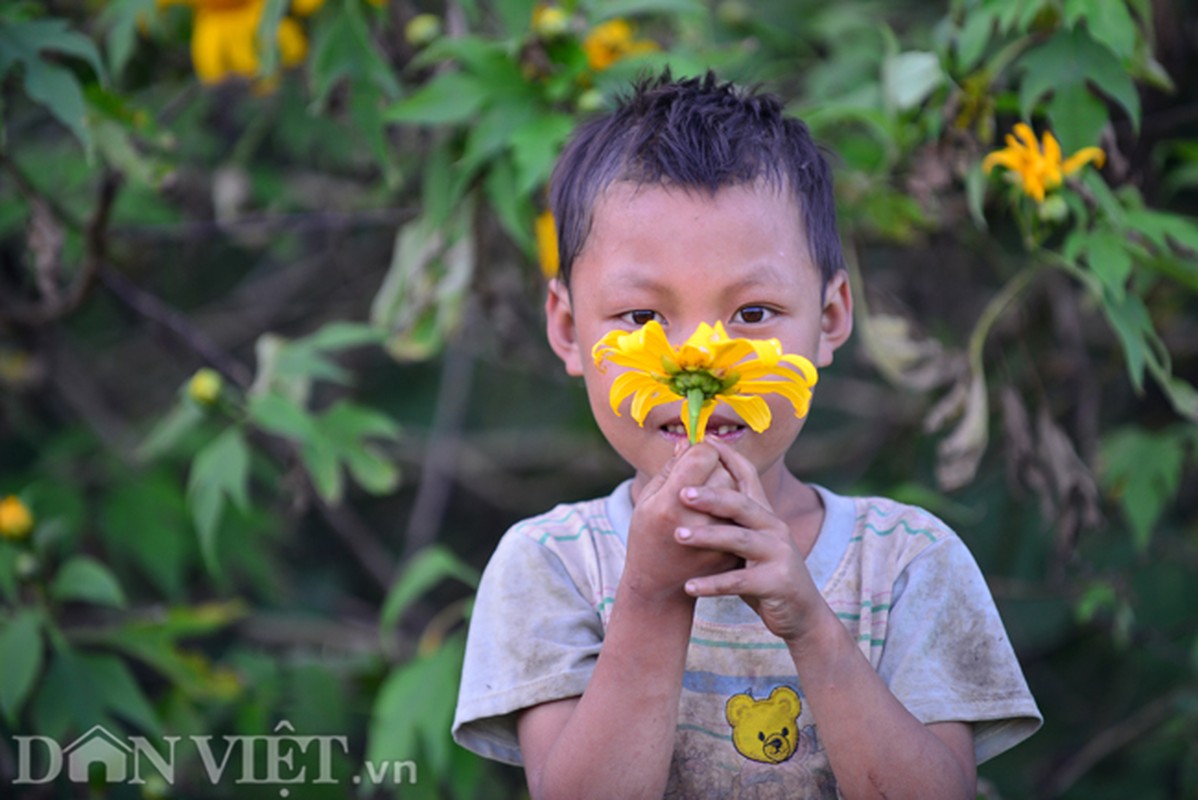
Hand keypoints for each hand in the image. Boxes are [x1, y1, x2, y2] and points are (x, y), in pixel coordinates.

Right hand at [623, 442, 741, 602]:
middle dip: (712, 468)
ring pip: (736, 492)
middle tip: (695, 481)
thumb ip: (671, 468)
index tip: (692, 453)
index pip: (703, 456)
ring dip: (724, 489)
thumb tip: (692, 440)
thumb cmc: (648, 536)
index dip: (700, 449)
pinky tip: (713, 518)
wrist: (660, 586)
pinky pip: (741, 514)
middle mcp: (697, 521)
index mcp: (669, 506)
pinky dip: (730, 509)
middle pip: (723, 472)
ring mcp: (718, 539)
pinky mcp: (732, 550)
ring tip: (704, 502)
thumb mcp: (648, 500)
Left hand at [673, 441, 823, 642]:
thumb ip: (728, 521)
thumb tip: (691, 490)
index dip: (728, 457)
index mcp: (765, 515)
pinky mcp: (777, 582)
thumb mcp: (748, 543)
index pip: (748, 477)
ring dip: (707, 536)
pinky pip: (739, 580)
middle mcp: (774, 528)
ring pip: (739, 539)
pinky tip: (689, 586)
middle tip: (681, 492)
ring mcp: (778, 554)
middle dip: (711, 496)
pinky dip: (713, 584)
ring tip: (678, 535)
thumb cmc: (764, 574)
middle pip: (741, 504)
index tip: (704, 440)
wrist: (801, 613)